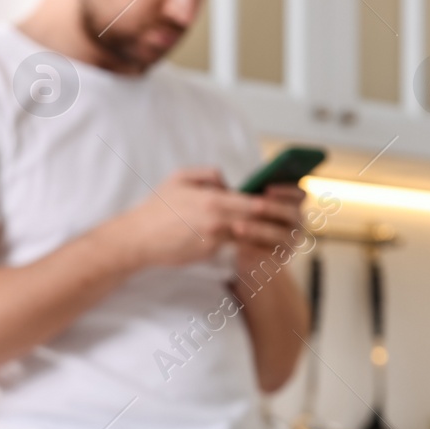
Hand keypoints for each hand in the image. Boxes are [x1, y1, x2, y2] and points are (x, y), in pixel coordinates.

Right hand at [107, 167, 291, 268]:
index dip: (273, 203)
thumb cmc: (157, 208)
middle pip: (258, 220)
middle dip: (277, 221)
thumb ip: (209, 174)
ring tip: (282, 234)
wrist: (136, 239)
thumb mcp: (179, 178)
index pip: (254, 201)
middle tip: (293, 221)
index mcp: (212, 199)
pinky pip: (234, 247)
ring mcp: (214, 239)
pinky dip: (248, 246)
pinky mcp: (209, 254)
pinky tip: (260, 246)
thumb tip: (230, 182)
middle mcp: (216, 220)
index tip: (286, 202)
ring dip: (266, 236)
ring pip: (249, 236)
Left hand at [232, 183, 305, 272]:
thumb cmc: (250, 224)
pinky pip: (270, 253)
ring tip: (237, 227)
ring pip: (280, 234)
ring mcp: (290, 243)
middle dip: (274, 208)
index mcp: (292, 206)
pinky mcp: (279, 259)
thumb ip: (246, 196)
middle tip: (255, 205)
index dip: (287, 190)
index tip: (267, 188)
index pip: (300, 194)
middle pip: (294, 213)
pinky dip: (253, 247)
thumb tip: (221, 179)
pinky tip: (237, 243)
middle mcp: (296, 224)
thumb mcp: (250, 209)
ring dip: (259, 229)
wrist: (254, 258)